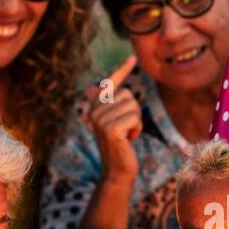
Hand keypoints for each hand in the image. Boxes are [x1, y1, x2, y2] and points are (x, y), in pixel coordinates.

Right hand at [83, 55, 141, 184]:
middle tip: (127, 128)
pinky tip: (129, 139)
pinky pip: (134, 117)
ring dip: (136, 121)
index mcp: (95, 106)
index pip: (110, 83)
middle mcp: (95, 110)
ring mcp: (100, 119)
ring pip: (133, 106)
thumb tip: (92, 88)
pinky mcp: (110, 128)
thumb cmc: (121, 146)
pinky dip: (137, 128)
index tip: (131, 58)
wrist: (117, 171)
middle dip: (135, 111)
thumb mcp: (116, 122)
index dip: (122, 70)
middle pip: (128, 95)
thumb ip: (110, 105)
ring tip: (127, 134)